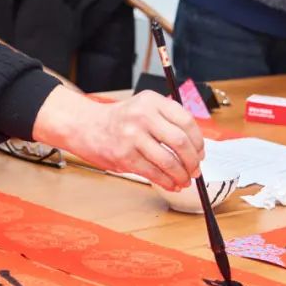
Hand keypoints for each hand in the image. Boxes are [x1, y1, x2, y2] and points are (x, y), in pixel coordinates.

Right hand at [32, 87, 204, 190]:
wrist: (85, 126)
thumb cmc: (119, 120)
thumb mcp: (143, 108)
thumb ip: (167, 122)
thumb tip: (195, 149)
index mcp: (152, 101)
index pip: (186, 121)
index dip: (198, 141)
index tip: (200, 153)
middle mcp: (143, 115)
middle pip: (181, 142)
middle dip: (193, 161)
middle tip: (195, 170)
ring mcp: (132, 136)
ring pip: (169, 161)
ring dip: (181, 175)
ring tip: (184, 180)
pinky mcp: (124, 156)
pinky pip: (153, 173)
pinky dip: (167, 182)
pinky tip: (171, 184)